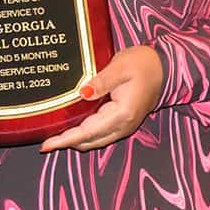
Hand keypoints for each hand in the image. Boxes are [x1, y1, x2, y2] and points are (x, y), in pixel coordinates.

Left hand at [40, 45, 163, 152]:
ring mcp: (124, 125)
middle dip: (67, 143)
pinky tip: (73, 128)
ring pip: (95, 140)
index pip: (87, 132)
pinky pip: (101, 133)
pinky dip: (85, 134)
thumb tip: (82, 93)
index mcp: (122, 114)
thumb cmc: (143, 64)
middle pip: (89, 141)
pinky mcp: (123, 121)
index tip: (46, 145)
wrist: (165, 67)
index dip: (65, 139)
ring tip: (54, 137)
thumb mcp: (120, 67)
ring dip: (76, 140)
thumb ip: (101, 81)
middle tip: (44, 141)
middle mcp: (123, 125)